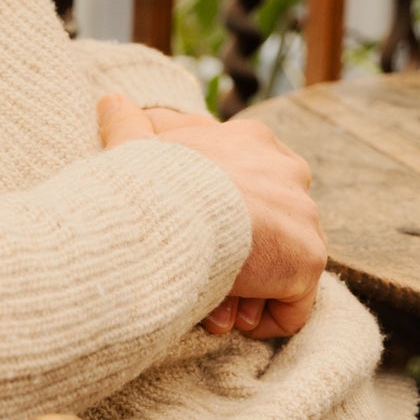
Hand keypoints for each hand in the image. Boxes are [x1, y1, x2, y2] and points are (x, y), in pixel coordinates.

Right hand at [97, 93, 325, 340]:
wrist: (175, 210)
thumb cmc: (152, 180)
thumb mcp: (134, 148)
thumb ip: (128, 126)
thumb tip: (110, 100)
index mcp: (250, 140)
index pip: (246, 182)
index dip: (221, 218)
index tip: (191, 239)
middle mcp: (288, 171)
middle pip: (269, 225)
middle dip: (239, 257)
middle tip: (202, 277)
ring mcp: (304, 215)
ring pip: (281, 263)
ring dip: (248, 289)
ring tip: (215, 309)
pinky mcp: (309, 257)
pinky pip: (295, 301)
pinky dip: (265, 316)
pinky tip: (233, 318)